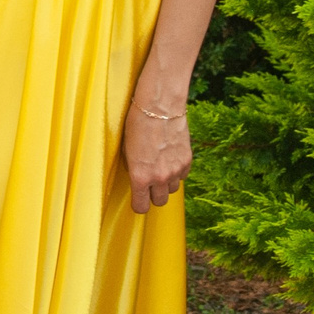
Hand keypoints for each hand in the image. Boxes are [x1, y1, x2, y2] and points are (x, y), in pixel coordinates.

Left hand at [121, 94, 191, 212]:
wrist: (160, 106)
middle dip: (153, 195)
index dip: (139, 204)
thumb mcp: (126, 148)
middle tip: (149, 184)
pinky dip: (177, 171)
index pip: (141, 207)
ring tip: (160, 167)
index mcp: (140, 177)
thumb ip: (131, 167)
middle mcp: (159, 178)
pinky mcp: (187, 161)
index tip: (138, 199)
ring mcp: (175, 170)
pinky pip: (182, 176)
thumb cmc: (137, 123)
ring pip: (172, 190)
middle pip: (159, 202)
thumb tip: (136, 176)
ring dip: (166, 183)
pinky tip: (170, 158)